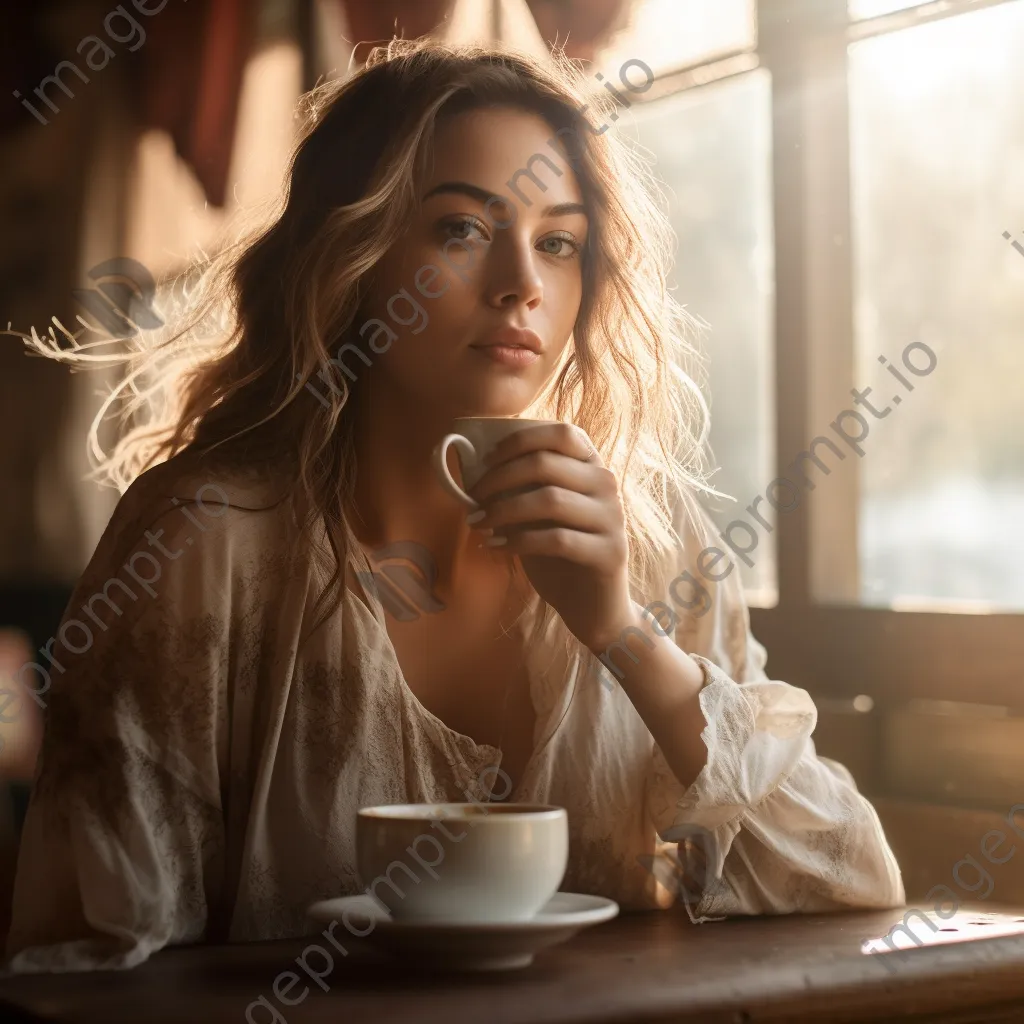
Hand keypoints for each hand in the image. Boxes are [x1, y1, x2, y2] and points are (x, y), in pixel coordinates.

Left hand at [467, 423, 636, 650]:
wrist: (593, 607)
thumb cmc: (559, 555)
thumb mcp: (538, 516)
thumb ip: (519, 490)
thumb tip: (472, 473)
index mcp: (592, 467)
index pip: (562, 433)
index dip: (519, 441)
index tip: (485, 460)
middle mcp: (607, 485)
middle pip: (546, 464)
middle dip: (499, 478)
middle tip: (472, 498)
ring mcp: (612, 518)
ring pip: (550, 499)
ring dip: (503, 510)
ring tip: (477, 523)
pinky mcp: (610, 552)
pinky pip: (557, 539)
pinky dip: (518, 541)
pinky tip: (496, 547)